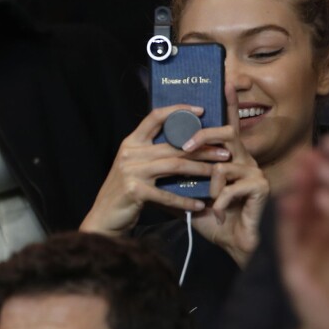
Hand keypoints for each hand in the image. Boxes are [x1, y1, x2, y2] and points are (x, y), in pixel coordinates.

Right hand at [80, 103, 230, 236]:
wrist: (103, 217)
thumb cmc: (124, 192)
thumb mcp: (134, 166)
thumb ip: (152, 154)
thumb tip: (184, 142)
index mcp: (131, 142)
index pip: (155, 117)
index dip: (178, 110)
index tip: (201, 110)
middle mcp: (130, 153)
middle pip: (173, 145)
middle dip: (202, 148)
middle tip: (225, 152)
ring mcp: (131, 171)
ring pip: (174, 166)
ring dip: (200, 170)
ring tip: (219, 173)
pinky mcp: (135, 191)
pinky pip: (167, 195)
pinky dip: (185, 201)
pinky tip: (200, 204)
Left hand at [183, 84, 268, 265]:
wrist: (231, 244)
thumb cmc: (212, 217)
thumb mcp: (190, 192)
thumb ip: (179, 175)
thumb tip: (154, 162)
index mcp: (229, 156)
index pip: (227, 125)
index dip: (228, 104)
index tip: (225, 82)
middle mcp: (245, 159)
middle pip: (227, 133)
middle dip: (203, 137)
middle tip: (185, 146)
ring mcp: (255, 173)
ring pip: (224, 164)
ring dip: (210, 183)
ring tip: (209, 199)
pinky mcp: (260, 189)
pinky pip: (232, 187)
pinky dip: (219, 200)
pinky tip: (217, 212)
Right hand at [278, 139, 328, 328]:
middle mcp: (317, 236)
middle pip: (315, 200)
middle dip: (317, 175)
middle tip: (316, 150)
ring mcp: (303, 250)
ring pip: (300, 215)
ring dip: (301, 191)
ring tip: (302, 166)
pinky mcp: (293, 266)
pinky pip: (291, 240)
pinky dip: (289, 221)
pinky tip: (290, 203)